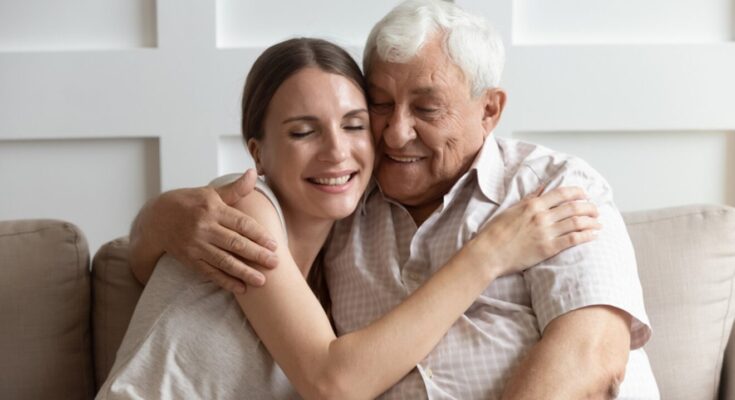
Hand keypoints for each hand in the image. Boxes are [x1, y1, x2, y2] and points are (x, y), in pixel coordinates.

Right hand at [150, 170, 277, 291]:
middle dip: (256, 255)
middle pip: (235, 243)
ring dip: (244, 272)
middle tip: (275, 263)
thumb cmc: (190, 203)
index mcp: (213, 209)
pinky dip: (226, 281)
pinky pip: (210, 273)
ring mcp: (196, 245)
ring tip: (262, 281)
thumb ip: (235, 189)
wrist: (156, 219)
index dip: (259, 235)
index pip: (241, 224)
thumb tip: (253, 173)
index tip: (274, 244)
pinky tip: (241, 288)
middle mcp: (204, 228)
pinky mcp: (190, 259)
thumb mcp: (211, 193)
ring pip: (224, 261)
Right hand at [470, 186, 599, 276]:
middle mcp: (542, 216)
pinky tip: (594, 235)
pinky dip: (586, 235)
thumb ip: (529, 199)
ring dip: (591, 221)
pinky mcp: (548, 248)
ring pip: (576, 222)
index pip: (562, 194)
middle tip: (596, 209)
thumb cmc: (496, 232)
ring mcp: (546, 232)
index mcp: (533, 205)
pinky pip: (573, 239)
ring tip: (599, 222)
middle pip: (573, 207)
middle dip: (589, 207)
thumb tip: (542, 188)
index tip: (585, 194)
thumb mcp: (511, 210)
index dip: (577, 192)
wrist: (488, 253)